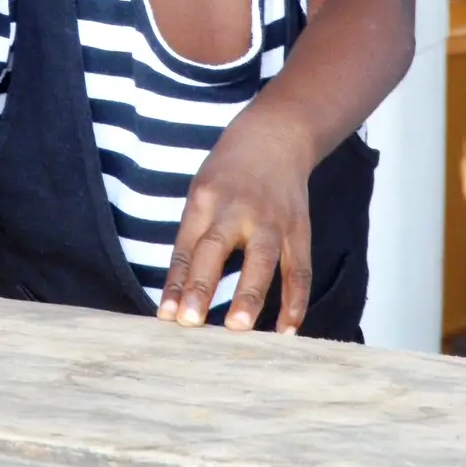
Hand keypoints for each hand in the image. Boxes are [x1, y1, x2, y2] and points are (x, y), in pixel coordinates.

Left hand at [157, 105, 312, 333]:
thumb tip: (178, 296)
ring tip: (238, 329)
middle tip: (190, 322)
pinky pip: (299, 269)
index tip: (166, 316)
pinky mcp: (299, 229)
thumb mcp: (202, 193)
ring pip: (262, 260)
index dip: (175, 283)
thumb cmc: (229, 173)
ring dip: (250, 295)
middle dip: (203, 286)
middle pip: (217, 249)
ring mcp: (272, 219)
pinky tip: (286, 331)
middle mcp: (237, 208)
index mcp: (205, 198)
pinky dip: (295, 302)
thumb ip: (193, 240)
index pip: (186, 247)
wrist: (276, 135)